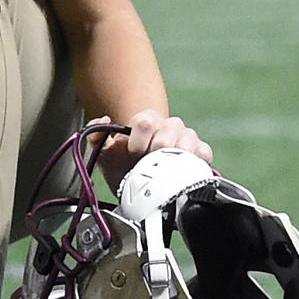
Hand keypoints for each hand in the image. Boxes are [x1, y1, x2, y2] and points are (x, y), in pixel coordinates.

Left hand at [89, 110, 213, 191]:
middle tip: (147, 165)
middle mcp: (169, 124)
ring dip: (171, 160)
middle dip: (153, 154)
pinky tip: (183, 171)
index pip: (145, 121)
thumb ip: (94, 133)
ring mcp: (187, 136)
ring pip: (185, 143)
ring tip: (162, 171)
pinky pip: (203, 153)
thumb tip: (105, 119)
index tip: (133, 154)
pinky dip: (194, 163)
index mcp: (146, 120)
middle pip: (166, 134)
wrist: (141, 179)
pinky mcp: (201, 151)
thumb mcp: (104, 152)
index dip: (137, 140)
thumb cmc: (124, 163)